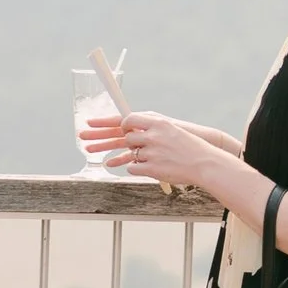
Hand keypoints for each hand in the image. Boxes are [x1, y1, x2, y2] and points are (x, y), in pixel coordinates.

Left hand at [87, 110, 209, 189]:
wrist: (205, 162)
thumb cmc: (189, 146)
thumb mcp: (170, 129)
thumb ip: (151, 127)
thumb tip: (131, 127)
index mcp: (157, 122)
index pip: (127, 119)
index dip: (108, 122)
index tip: (92, 123)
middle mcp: (152, 136)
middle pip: (124, 137)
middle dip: (103, 139)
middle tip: (82, 139)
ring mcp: (152, 152)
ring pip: (129, 153)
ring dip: (129, 156)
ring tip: (109, 159)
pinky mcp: (152, 168)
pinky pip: (133, 168)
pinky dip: (135, 168)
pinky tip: (141, 168)